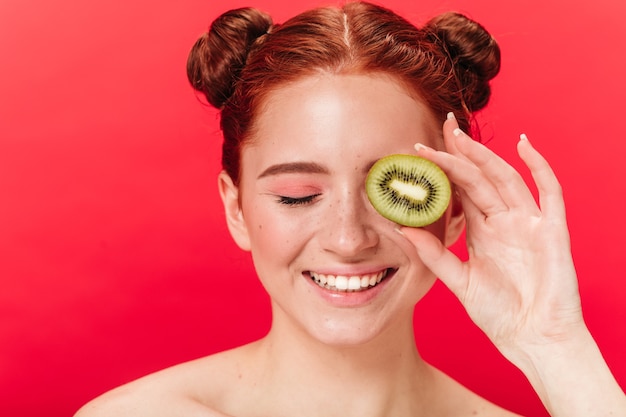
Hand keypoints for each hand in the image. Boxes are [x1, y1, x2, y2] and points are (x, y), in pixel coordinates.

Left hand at [403, 114, 583, 357]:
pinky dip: (539, 167)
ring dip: (485, 155)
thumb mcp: (459, 281)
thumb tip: (402, 229)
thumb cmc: (499, 313)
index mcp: (483, 230)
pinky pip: (549, 191)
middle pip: (481, 176)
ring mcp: (528, 223)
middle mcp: (504, 220)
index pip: (461, 190)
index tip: (420, 150)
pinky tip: (523, 144)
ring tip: (461, 134)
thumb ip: (434, 255)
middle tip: (442, 125)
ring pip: (505, 178)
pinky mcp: (551, 230)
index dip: (444, 168)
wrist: (532, 339)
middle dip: (462, 151)